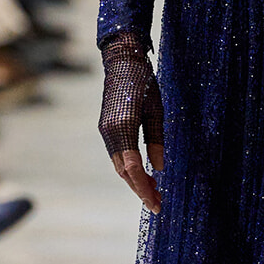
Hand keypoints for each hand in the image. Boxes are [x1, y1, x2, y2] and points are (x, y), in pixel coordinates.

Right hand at [99, 32, 164, 211]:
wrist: (122, 59)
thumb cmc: (144, 81)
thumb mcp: (157, 109)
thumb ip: (157, 140)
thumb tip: (159, 167)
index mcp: (122, 128)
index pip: (132, 168)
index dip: (144, 188)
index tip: (156, 204)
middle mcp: (109, 132)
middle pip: (123, 171)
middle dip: (140, 189)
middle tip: (158, 203)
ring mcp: (105, 130)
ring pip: (119, 165)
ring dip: (134, 180)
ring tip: (155, 190)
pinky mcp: (107, 128)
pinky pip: (118, 155)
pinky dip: (129, 168)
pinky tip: (144, 173)